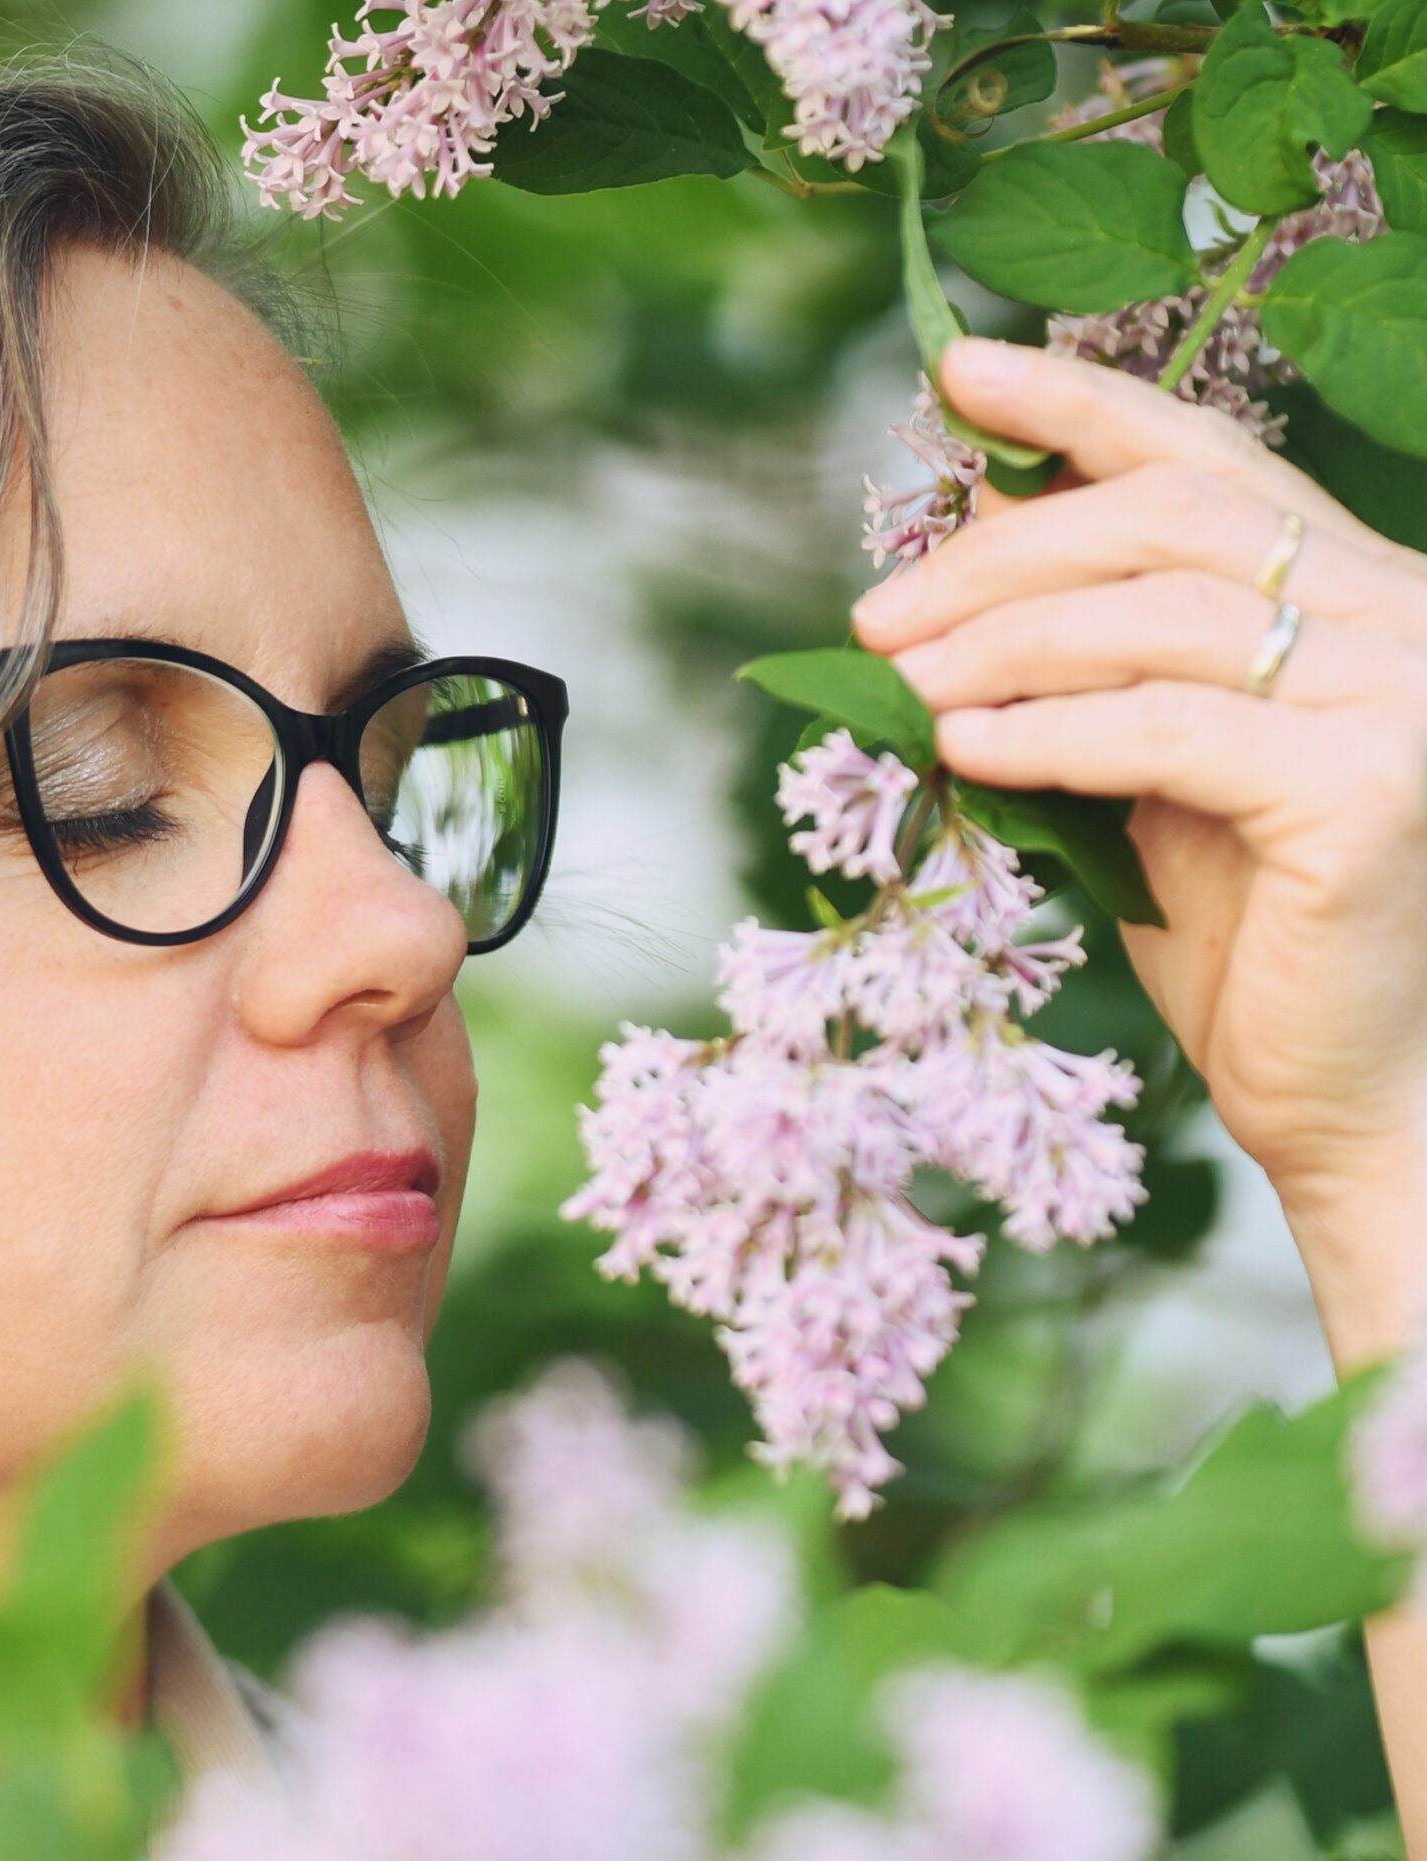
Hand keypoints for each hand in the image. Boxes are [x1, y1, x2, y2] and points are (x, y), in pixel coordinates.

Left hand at [852, 337, 1426, 1358]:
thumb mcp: (1151, 788)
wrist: (1348, 1091)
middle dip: (1001, 552)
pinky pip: (1168, 733)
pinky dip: (1048, 731)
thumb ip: (1095, 690)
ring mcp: (1401, 693)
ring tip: (897, 678)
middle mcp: (1400, 612)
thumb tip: (941, 624)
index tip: (957, 375)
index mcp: (1355, 593)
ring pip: (1161, 618)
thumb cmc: (1246, 945)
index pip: (1208, 465)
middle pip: (1168, 524)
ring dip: (1001, 640)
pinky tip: (961, 743)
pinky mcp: (1370, 789)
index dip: (1082, 407)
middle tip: (878, 613)